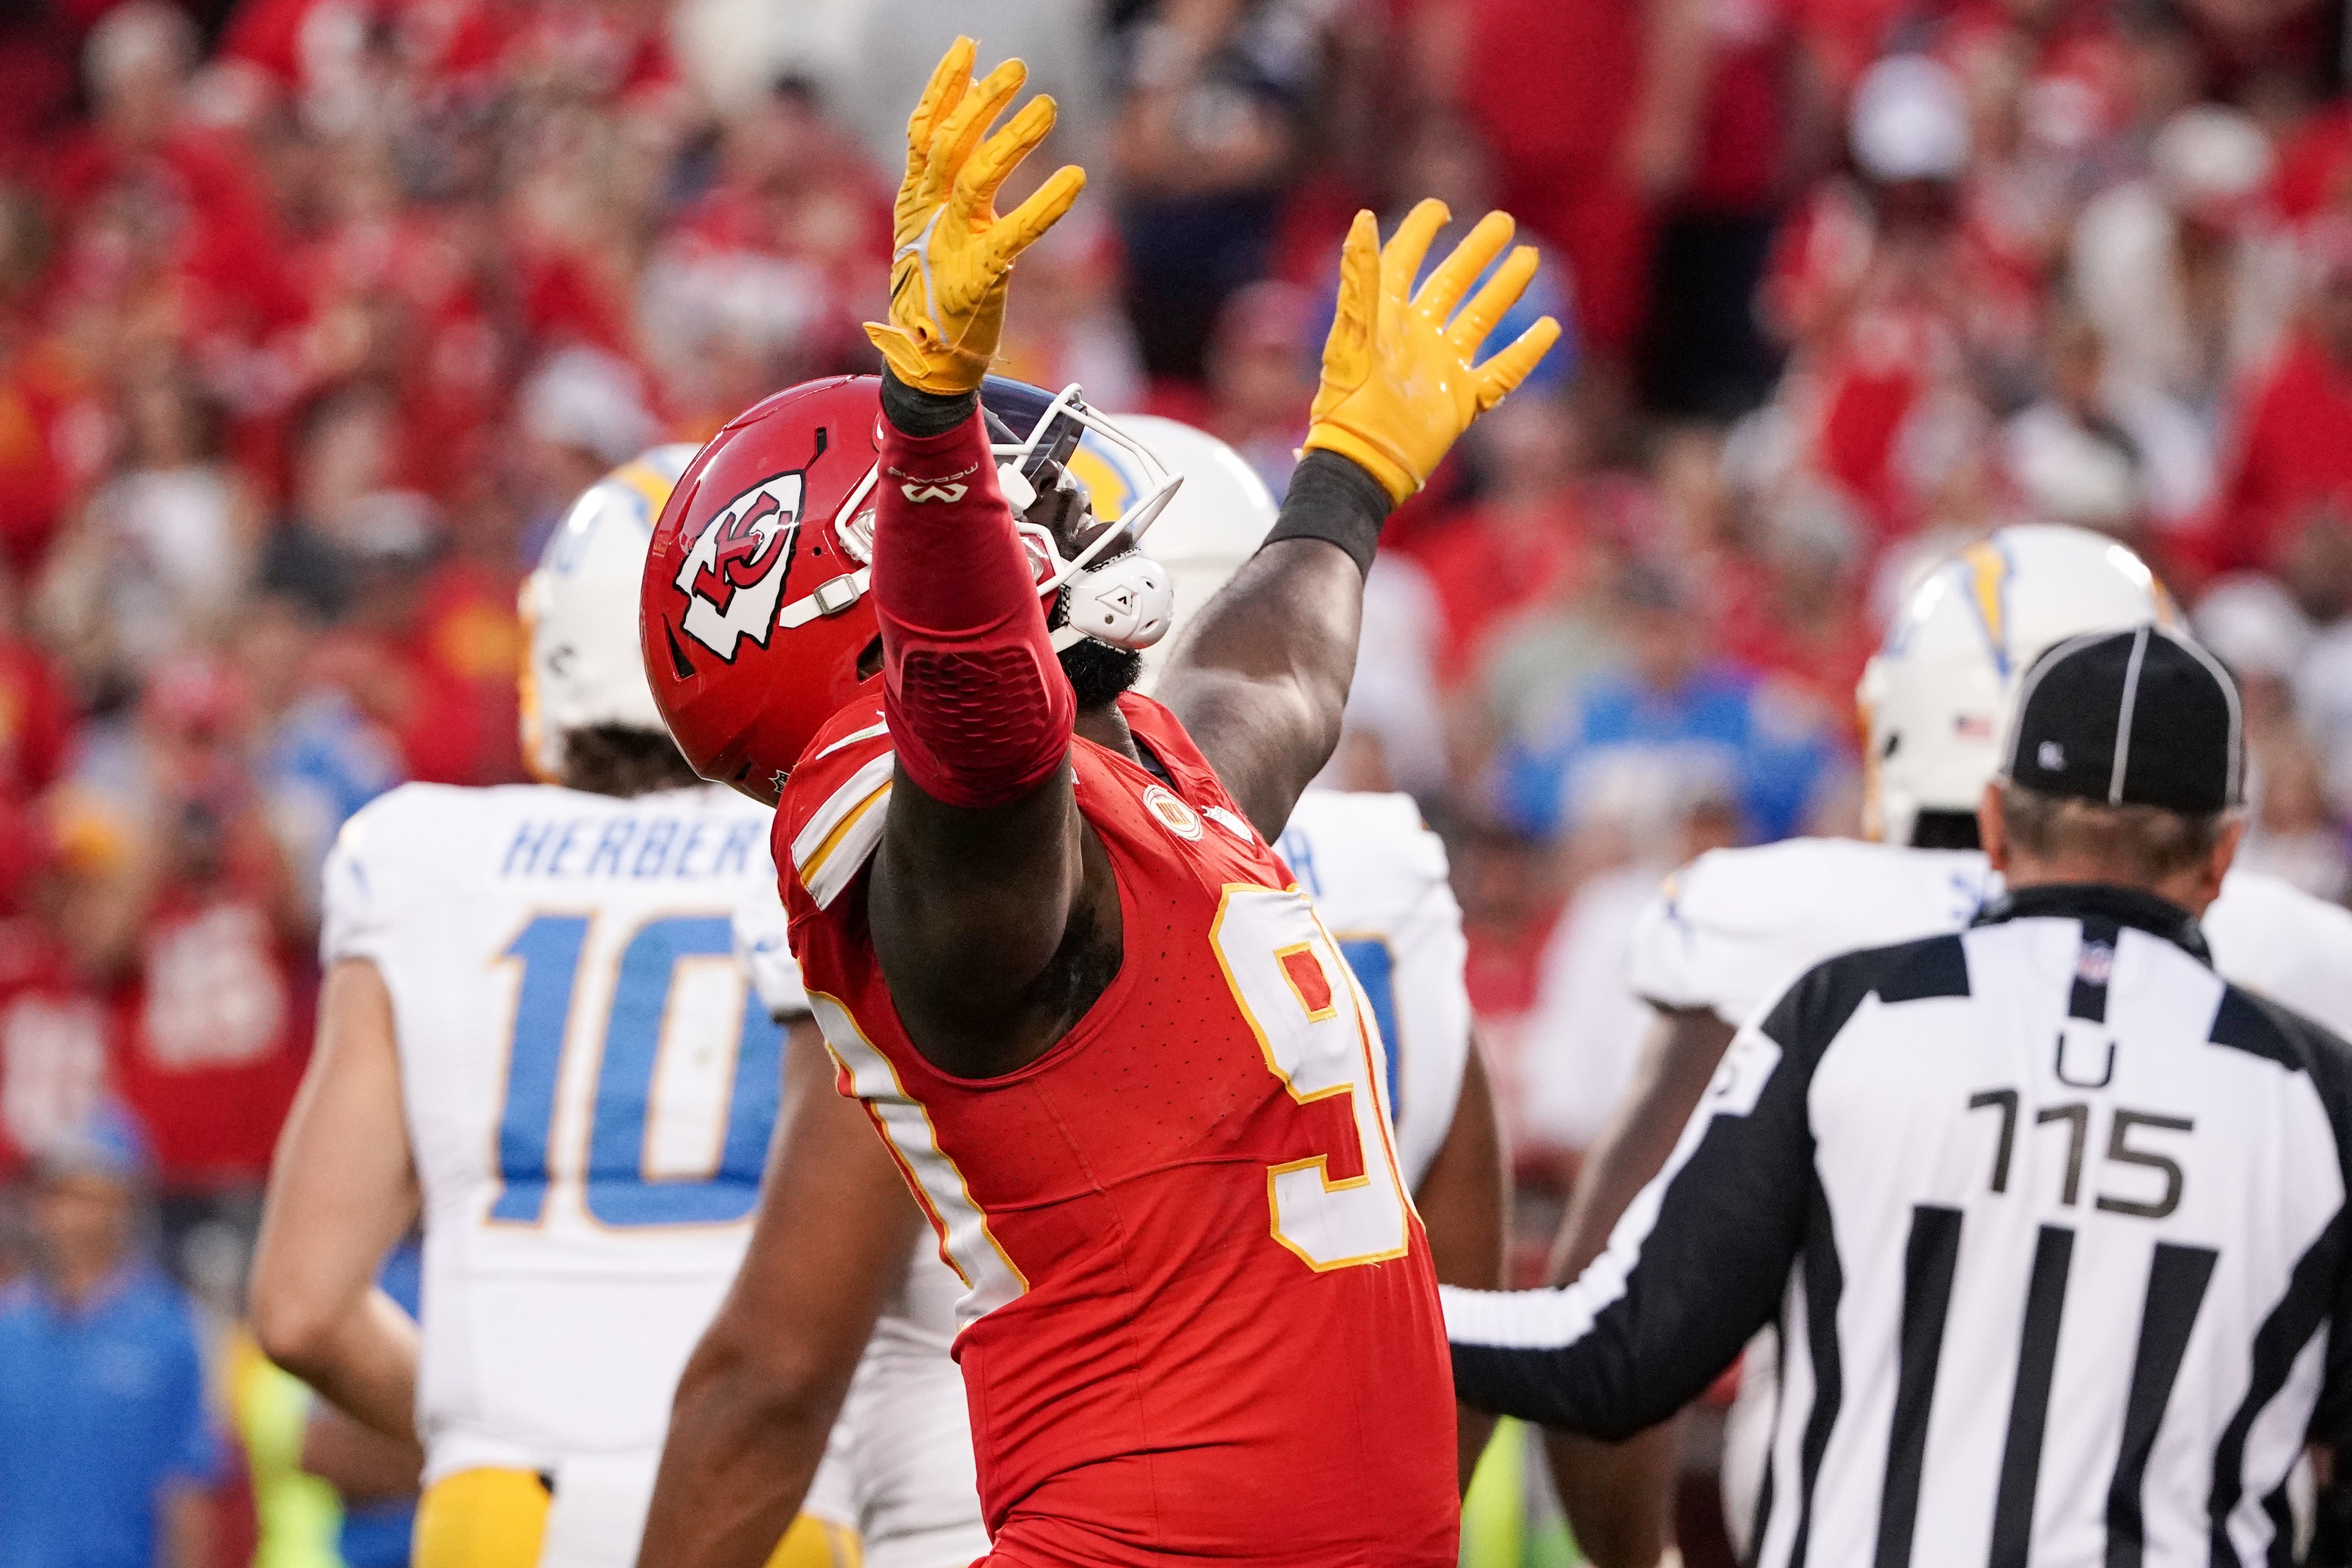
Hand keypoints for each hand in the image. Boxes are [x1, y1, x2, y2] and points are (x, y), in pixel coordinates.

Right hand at [865, 38, 1087, 393]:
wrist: (927, 363)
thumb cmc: (936, 292)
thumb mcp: (932, 225)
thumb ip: (947, 172)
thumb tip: (966, 107)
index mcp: (915, 201)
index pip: (925, 131)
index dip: (945, 87)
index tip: (969, 48)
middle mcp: (927, 216)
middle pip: (950, 145)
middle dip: (981, 102)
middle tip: (1016, 69)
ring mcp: (949, 245)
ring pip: (976, 178)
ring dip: (1012, 139)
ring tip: (1047, 106)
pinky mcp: (977, 276)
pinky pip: (1015, 233)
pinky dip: (1046, 205)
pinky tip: (1075, 178)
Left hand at [1303, 200, 1561, 503]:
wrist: (1363, 461)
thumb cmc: (1350, 400)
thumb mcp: (1353, 332)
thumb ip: (1360, 276)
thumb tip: (1363, 218)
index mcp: (1387, 318)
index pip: (1405, 263)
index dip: (1419, 232)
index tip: (1440, 208)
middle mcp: (1417, 338)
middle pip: (1452, 283)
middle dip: (1476, 252)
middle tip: (1503, 222)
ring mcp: (1442, 369)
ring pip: (1480, 319)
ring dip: (1504, 289)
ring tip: (1529, 258)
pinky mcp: (1462, 401)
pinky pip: (1501, 372)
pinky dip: (1525, 352)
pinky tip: (1550, 329)